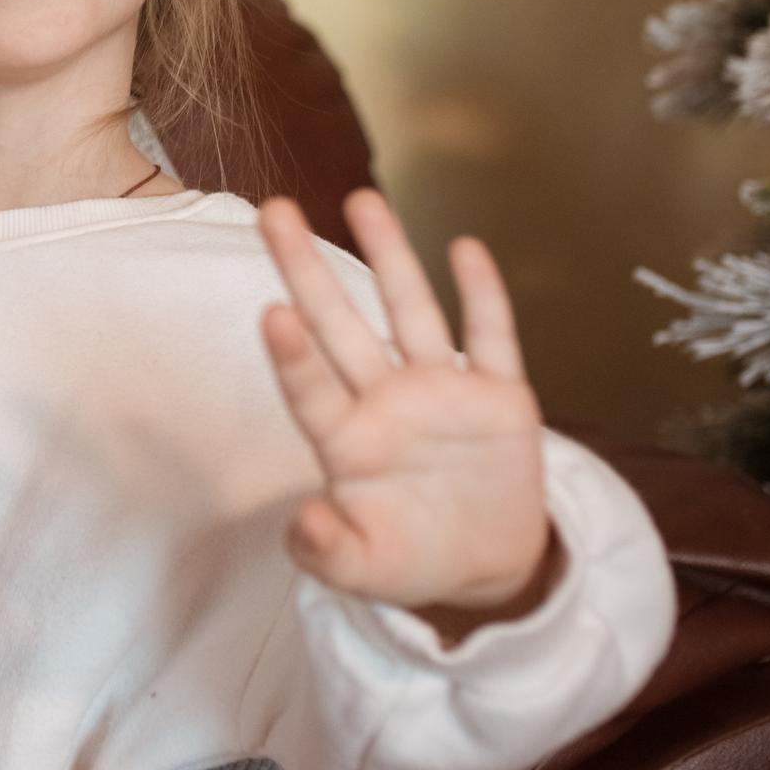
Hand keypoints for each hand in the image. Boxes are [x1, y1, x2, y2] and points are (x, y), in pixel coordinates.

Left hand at [257, 190, 552, 630]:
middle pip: (340, 325)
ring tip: (360, 198)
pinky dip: (483, 295)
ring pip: (411, 312)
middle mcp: (385, 401)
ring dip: (389, 256)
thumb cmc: (408, 559)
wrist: (486, 565)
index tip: (270, 312)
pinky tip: (465, 248)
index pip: (312, 389)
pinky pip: (491, 338)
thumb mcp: (363, 571)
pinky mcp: (499, 397)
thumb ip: (326, 554)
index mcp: (347, 442)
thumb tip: (303, 523)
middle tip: (272, 211)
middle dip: (306, 270)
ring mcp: (441, 392)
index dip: (292, 356)